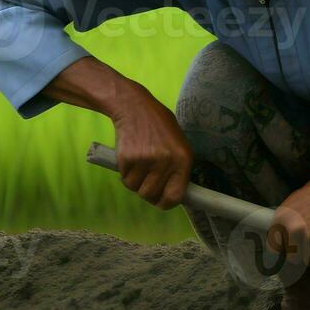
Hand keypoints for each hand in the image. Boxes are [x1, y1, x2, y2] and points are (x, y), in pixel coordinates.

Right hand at [109, 82, 192, 208]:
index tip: (161, 202)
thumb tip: (174, 196)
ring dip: (136, 182)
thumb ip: (178, 167)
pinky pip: (125, 179)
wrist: (134, 106)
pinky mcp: (127, 159)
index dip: (167, 203)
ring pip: (137, 189)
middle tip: (146, 179)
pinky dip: (125, 174)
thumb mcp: (178, 143)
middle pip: (152, 195)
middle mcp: (166, 161)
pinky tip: (130, 158)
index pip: (176, 195)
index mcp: (183, 158)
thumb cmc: (159, 127)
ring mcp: (146, 160)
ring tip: (140, 165)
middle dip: (148, 192)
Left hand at [270, 168, 309, 265]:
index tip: (287, 249)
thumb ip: (288, 218)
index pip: (274, 246)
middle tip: (306, 247)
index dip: (282, 248)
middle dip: (298, 253)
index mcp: (285, 216)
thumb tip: (282, 234)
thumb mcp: (298, 198)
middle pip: (291, 257)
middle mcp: (297, 230)